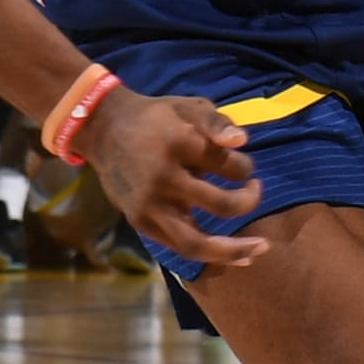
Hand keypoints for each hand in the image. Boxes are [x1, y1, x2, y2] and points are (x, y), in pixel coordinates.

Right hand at [77, 86, 266, 268]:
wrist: (103, 129)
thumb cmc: (155, 118)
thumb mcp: (187, 106)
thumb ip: (217, 121)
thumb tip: (243, 140)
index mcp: (178, 144)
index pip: (228, 165)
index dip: (245, 167)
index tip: (244, 164)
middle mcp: (163, 178)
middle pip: (220, 205)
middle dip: (248, 201)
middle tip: (256, 190)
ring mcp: (150, 205)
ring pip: (196, 242)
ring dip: (233, 250)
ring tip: (260, 250)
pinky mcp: (141, 222)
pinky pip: (178, 247)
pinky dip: (209, 256)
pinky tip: (236, 257)